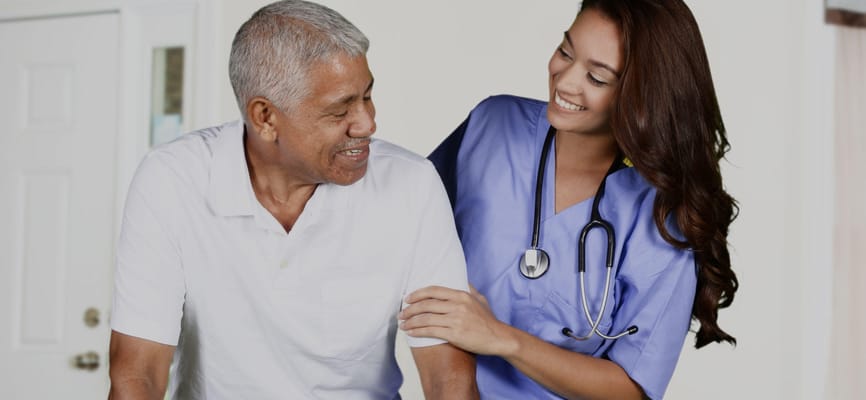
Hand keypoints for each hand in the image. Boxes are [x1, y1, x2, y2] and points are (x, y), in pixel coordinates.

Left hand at [399, 285, 514, 355]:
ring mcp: (455, 320)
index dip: (417, 294)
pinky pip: (430, 331)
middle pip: (426, 304)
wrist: (498, 338)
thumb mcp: (480, 299)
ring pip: (426, 318)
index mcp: (461, 295)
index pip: (434, 290)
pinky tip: (410, 332)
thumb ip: (469, 289)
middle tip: (401, 313)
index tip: (407, 298)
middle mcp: (457, 305)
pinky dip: (417, 331)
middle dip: (410, 309)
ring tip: (403, 324)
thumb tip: (461, 280)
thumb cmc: (489, 320)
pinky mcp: (454, 334)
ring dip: (411, 321)